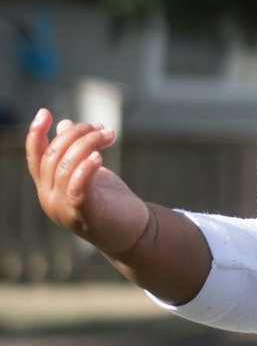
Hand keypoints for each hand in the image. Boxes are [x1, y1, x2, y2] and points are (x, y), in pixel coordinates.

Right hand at [25, 108, 151, 257]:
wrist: (132, 232)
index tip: (45, 112)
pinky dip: (85, 169)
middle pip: (53, 156)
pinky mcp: (83, 214)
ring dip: (88, 143)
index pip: (35, 157)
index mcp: (47, 187)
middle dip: (77, 134)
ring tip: (109, 135)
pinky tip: (98, 156)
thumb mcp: (90, 172)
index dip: (36, 134)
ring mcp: (63, 208)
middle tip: (102, 128)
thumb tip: (64, 123)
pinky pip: (77, 188)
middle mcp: (49, 198)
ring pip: (66, 166)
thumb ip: (74, 152)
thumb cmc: (110, 201)